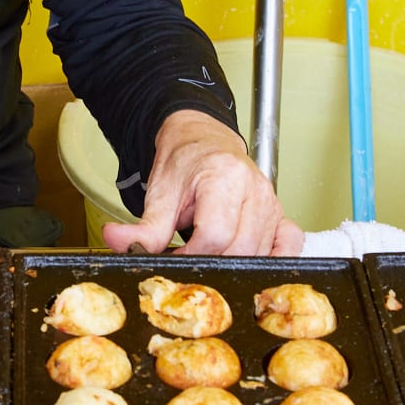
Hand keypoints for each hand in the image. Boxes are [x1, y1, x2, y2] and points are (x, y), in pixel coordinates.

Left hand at [102, 110, 303, 255]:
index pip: (214, 235)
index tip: (174, 258)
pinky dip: (272, 259)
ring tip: (208, 254)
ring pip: (260, 254)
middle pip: (239, 249)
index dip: (191, 256)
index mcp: (224, 177)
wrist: (202, 140)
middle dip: (210, 263)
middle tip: (188, 260)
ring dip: (232, 264)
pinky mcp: (280, 215)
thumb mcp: (159, 193)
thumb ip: (143, 226)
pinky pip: (289, 246)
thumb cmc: (185, 163)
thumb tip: (116, 242)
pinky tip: (247, 260)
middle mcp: (255, 189)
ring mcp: (271, 203)